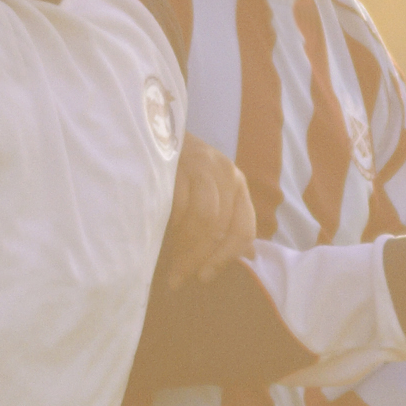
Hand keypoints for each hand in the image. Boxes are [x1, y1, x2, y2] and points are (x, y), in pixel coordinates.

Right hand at [157, 141, 256, 287]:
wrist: (156, 125)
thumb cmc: (183, 166)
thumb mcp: (210, 190)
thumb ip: (226, 220)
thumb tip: (248, 255)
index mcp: (238, 184)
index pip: (243, 229)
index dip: (226, 258)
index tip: (205, 278)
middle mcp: (226, 173)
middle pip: (219, 227)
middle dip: (198, 259)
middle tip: (178, 279)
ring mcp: (202, 165)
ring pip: (202, 218)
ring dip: (184, 248)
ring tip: (168, 266)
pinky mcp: (178, 162)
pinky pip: (178, 203)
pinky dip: (169, 226)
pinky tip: (157, 238)